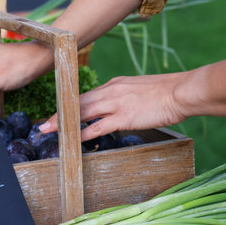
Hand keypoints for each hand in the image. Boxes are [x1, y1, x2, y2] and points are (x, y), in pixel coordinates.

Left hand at [40, 59, 225, 141]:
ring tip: (49, 132)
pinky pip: (96, 127)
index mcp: (113, 84)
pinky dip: (82, 133)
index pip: (85, 95)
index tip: (57, 112)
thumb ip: (122, 97)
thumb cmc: (164, 92)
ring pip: (82, 113)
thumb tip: (112, 109)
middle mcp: (110, 91)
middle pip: (77, 102)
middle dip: (59, 113)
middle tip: (44, 125)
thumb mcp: (138, 89)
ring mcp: (115, 104)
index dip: (69, 105)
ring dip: (63, 123)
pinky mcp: (123, 117)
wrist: (181, 91)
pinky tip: (72, 140)